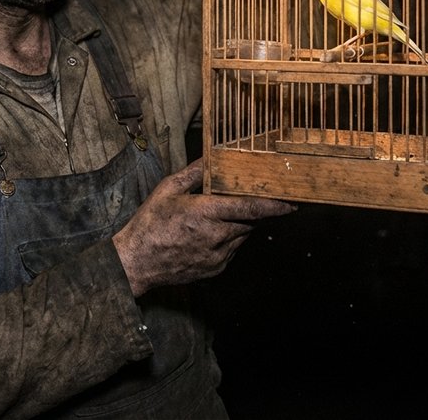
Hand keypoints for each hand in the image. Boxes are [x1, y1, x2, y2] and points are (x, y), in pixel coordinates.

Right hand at [112, 159, 294, 296]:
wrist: (136, 262)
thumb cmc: (149, 224)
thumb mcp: (168, 189)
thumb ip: (194, 173)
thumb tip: (210, 157)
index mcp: (205, 213)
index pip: (249, 208)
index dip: (273, 205)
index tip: (290, 202)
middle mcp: (216, 236)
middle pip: (249, 221)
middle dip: (252, 211)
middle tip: (247, 200)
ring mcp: (217, 256)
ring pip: (242, 236)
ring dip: (239, 224)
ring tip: (218, 217)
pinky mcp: (215, 269)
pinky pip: (232, 250)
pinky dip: (228, 240)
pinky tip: (209, 234)